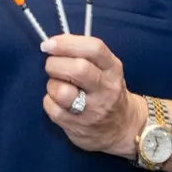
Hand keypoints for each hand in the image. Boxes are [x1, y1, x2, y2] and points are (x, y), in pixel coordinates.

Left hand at [40, 34, 144, 156]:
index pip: (94, 49)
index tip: (49, 44)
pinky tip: (58, 102)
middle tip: (52, 65)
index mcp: (113, 69)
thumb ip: (84, 54)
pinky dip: (49, 101)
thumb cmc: (105, 89)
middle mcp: (106, 89)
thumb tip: (52, 44)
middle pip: (77, 69)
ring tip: (57, 86)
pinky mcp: (78, 126)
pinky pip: (52, 108)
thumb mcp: (106, 68)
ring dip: (52, 85)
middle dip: (55, 64)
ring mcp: (93, 110)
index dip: (67, 43)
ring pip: (62, 91)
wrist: (122, 128)